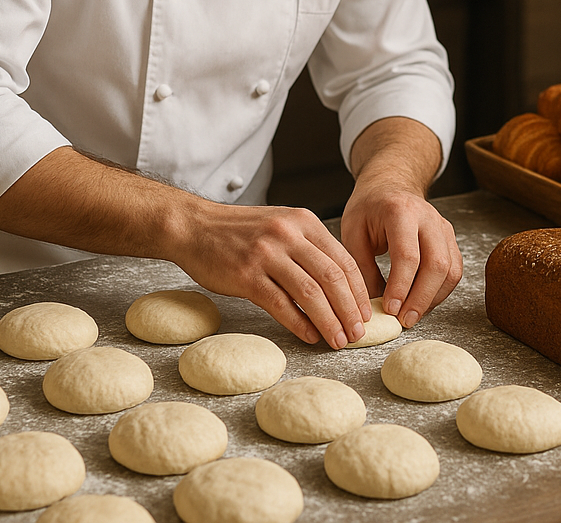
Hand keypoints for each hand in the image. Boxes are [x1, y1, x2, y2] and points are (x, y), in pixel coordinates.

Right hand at [173, 202, 372, 348]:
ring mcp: (267, 254)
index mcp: (304, 221)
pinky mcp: (246, 275)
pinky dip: (299, 323)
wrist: (194, 226)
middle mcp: (289, 234)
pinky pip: (280, 304)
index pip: (343, 259)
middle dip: (350, 309)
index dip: (358, 290)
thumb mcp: (282, 225)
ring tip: (338, 340)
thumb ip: (309, 247)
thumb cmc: (241, 231)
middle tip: (358, 333)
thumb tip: (341, 284)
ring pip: (310, 292)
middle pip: (332, 276)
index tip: (366, 312)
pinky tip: (310, 336)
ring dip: (329, 320)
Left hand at [341, 181, 462, 327]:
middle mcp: (428, 217)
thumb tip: (371, 307)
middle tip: (404, 320)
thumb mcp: (352, 233)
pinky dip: (441, 291)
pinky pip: (454, 269)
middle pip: (437, 263)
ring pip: (451, 269)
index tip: (390, 309)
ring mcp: (443, 226)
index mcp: (400, 211)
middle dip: (422, 297)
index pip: (408, 255)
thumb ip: (362, 268)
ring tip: (412, 316)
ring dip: (433, 298)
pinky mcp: (450, 238)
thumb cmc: (368, 209)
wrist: (390, 185)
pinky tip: (423, 302)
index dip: (401, 286)